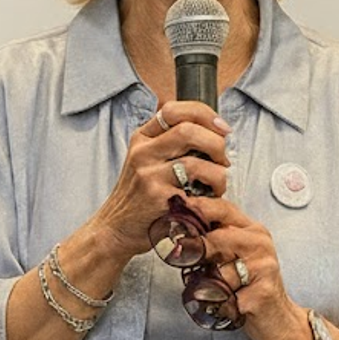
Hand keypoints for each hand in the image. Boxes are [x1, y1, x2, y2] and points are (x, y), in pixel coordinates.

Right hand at [85, 101, 231, 262]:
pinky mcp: (157, 200)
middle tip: (223, 160)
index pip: (174, 110)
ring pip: (195, 164)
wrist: (115, 228)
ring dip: (218, 176)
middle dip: (216, 143)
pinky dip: (209, 200)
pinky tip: (207, 204)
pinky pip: (194, 194)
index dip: (205, 115)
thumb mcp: (145, 160)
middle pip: (188, 131)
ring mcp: (148, 176)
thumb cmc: (139, 195)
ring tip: (217, 187)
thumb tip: (213, 130)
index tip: (223, 129)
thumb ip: (170, 142)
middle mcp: (142, 152)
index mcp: (142, 138)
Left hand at [183, 195, 307, 339]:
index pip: (224, 208)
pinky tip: (230, 303)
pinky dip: (221, 302)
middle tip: (191, 263)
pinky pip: (226, 294)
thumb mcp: (235, 256)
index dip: (199, 208)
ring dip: (211, 286)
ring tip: (220, 291)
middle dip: (198, 253)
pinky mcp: (263, 290)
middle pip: (216, 239)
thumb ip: (215, 239)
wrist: (278, 319)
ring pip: (218, 270)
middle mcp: (260, 244)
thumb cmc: (252, 287)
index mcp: (253, 231)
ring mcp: (264, 266)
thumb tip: (182, 228)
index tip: (179, 209)